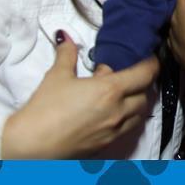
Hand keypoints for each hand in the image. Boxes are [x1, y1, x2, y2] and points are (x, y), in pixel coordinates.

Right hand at [0, 36, 157, 158]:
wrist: (32, 145)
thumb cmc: (45, 109)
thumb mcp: (57, 76)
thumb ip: (67, 54)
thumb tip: (67, 38)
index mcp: (110, 91)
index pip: (145, 74)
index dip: (151, 63)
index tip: (148, 57)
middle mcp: (118, 112)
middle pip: (145, 96)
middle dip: (141, 84)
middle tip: (128, 76)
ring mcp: (114, 131)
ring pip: (139, 115)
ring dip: (136, 103)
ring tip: (121, 96)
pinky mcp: (106, 146)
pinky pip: (127, 130)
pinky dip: (126, 120)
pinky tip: (110, 114)